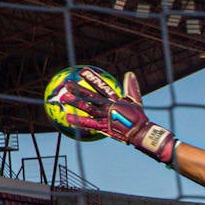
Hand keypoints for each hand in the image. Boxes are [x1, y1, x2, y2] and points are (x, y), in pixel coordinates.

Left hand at [56, 69, 176, 163]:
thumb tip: (130, 73)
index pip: (101, 87)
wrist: (140, 132)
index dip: (92, 79)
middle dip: (79, 90)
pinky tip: (68, 117)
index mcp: (115, 99)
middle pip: (91, 97)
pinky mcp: (104, 127)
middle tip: (67, 84)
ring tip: (64, 98)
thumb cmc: (138, 117)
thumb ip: (131, 87)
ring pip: (88, 108)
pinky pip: (89, 124)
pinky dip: (79, 121)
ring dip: (76, 103)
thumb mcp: (136, 100)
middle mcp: (109, 107)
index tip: (82, 72)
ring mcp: (105, 117)